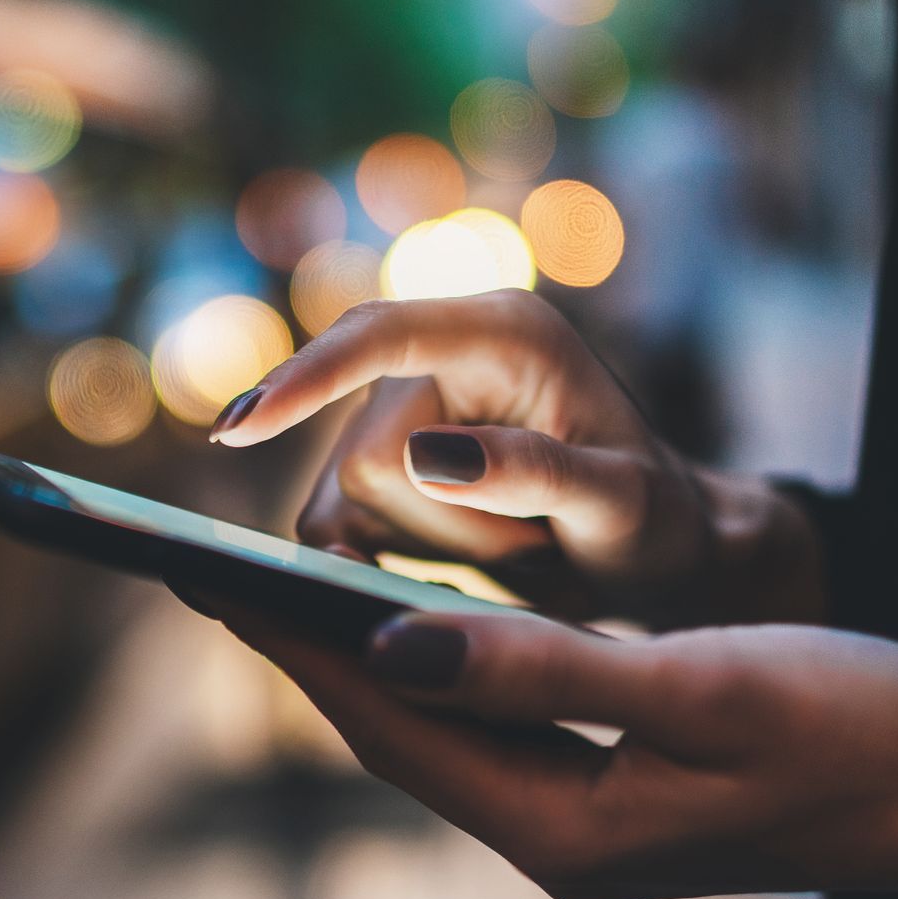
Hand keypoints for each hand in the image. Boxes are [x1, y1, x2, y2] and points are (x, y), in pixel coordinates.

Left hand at [194, 595, 897, 898]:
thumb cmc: (861, 730)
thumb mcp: (708, 689)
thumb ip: (545, 671)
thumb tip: (390, 647)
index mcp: (562, 826)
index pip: (386, 723)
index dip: (289, 643)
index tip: (201, 574)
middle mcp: (551, 835)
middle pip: (386, 729)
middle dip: (292, 647)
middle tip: (198, 568)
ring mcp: (575, 818)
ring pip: (426, 725)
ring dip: (345, 654)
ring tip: (267, 585)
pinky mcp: (604, 787)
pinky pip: (478, 720)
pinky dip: (420, 664)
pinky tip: (390, 623)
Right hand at [209, 291, 823, 626]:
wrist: (656, 545)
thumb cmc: (657, 517)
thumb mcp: (621, 503)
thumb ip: (532, 474)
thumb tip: (422, 455)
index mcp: (502, 331)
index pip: (377, 335)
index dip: (305, 378)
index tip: (240, 427)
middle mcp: (439, 355)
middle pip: (363, 457)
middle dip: (442, 525)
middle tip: (535, 540)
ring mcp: (401, 410)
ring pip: (344, 504)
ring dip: (426, 548)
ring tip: (516, 545)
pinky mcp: (376, 464)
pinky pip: (333, 527)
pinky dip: (385, 560)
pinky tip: (455, 567)